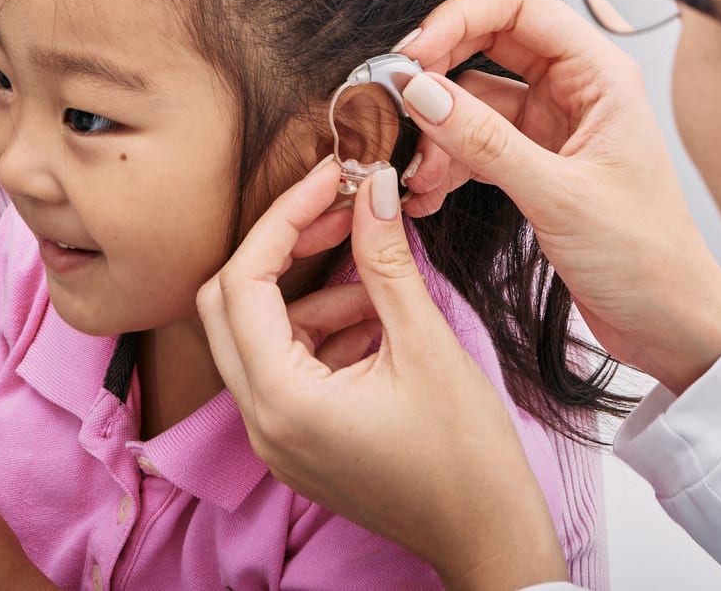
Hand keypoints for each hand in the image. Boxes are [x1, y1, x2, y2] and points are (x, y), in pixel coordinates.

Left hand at [198, 157, 568, 590]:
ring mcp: (275, 439)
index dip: (284, 219)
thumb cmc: (467, 459)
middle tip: (339, 210)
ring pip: (258, 334)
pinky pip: (285, 367)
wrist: (491, 540)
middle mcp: (261, 423)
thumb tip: (371, 188)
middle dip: (282, 248)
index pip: (243, 281)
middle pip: (229, 304)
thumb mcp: (426, 345)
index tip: (330, 179)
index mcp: (281, 401)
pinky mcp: (297, 443)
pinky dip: (320, 331)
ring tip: (376, 279)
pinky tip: (376, 319)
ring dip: (308, 293)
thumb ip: (386, 261)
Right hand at [399, 0, 720, 392]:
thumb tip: (421, 93)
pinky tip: (426, 191)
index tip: (413, 55)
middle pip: (486, 44)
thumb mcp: (559, 197)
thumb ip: (485, 142)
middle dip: (435, 74)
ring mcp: (552, 125)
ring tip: (413, 171)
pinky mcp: (535, 163)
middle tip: (392, 104)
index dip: (458, 17)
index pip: (518, 4)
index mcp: (599, 74)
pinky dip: (445, 162)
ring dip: (435, 130)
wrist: (670, 325)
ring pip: (473, 98)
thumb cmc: (647, 259)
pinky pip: (474, 142)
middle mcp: (575, 89)